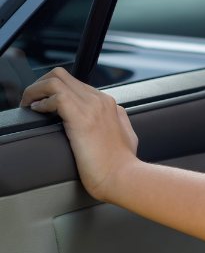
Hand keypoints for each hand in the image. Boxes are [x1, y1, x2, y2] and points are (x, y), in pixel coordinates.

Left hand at [21, 67, 137, 201]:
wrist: (123, 176)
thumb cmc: (122, 164)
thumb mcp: (128, 135)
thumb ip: (120, 121)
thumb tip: (116, 116)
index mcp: (108, 104)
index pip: (73, 83)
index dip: (52, 90)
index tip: (42, 104)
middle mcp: (99, 101)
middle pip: (61, 75)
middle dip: (39, 86)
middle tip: (30, 102)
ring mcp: (91, 108)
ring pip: (55, 80)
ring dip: (35, 91)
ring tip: (29, 105)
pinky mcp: (81, 119)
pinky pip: (56, 96)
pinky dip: (41, 102)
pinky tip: (38, 113)